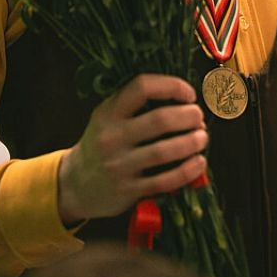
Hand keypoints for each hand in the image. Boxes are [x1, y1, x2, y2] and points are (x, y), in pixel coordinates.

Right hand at [57, 73, 207, 223]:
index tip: (188, 94)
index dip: (172, 86)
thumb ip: (135, 107)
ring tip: (202, 137)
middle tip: (198, 118)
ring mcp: (119, 165)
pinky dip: (188, 170)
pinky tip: (199, 162)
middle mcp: (111, 137)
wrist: (74, 185)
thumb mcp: (107, 119)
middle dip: (189, 116)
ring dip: (192, 142)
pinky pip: (165, 180)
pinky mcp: (128, 190)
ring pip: (165, 151)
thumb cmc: (101, 145)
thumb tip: (183, 99)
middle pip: (160, 120)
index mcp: (108, 113)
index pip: (142, 87)